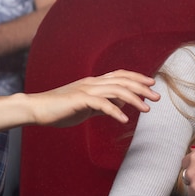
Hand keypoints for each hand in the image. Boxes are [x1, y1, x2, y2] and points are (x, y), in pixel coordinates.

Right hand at [28, 69, 159, 126]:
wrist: (37, 109)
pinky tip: (124, 120)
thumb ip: (102, 105)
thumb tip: (119, 106)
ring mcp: (86, 90)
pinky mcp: (79, 100)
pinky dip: (115, 111)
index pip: (120, 75)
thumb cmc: (60, 109)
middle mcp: (92, 83)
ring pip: (116, 91)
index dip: (137, 78)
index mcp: (94, 82)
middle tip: (157, 97)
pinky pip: (102, 104)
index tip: (152, 84)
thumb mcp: (86, 107)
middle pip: (123, 81)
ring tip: (147, 109)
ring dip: (134, 100)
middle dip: (142, 88)